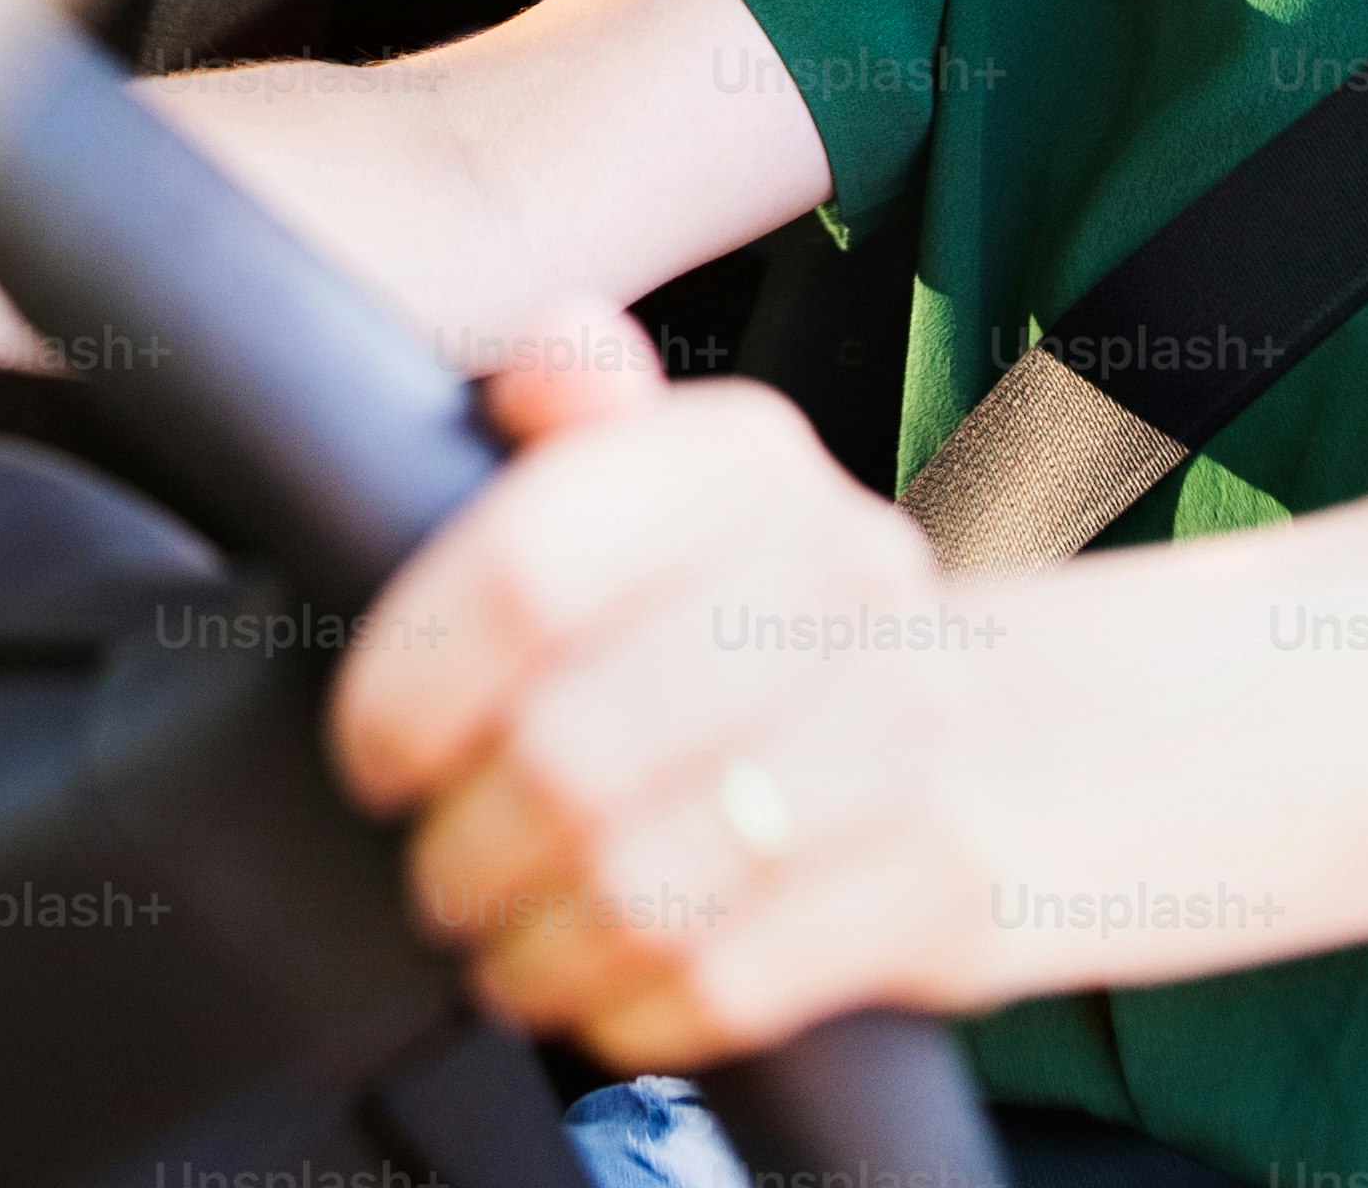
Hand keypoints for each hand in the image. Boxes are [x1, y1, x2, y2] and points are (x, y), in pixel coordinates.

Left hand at [329, 297, 1007, 1066]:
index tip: (374, 754)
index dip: (413, 684)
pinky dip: (631, 1008)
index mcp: (741, 456)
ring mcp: (908, 729)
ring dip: (534, 945)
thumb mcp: (663, 487)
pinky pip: (728, 983)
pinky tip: (601, 989)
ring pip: (644, 887)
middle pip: (573, 755)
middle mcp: (843, 572)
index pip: (529, 572)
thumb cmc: (756, 614)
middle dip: (463, 846)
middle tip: (434, 873)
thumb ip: (579, 412)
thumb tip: (547, 358)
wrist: (994, 735)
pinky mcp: (937, 877)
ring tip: (499, 945)